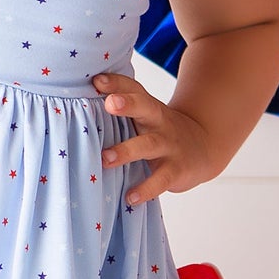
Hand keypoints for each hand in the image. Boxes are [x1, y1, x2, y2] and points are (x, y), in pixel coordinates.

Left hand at [93, 73, 211, 206]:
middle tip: (109, 104)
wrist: (205, 147)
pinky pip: (161, 179)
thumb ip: (121, 111)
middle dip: (127, 104)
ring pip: (148, 145)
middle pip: (144, 107)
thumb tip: (74, 108)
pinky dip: (146, 189)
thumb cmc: (161, 131)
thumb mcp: (146, 117)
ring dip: (126, 151)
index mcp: (148, 107)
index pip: (133, 89)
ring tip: (105, 159)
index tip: (96, 80)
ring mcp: (168, 146)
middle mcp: (159, 122)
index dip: (116, 83)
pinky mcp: (176, 170)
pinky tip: (130, 197)